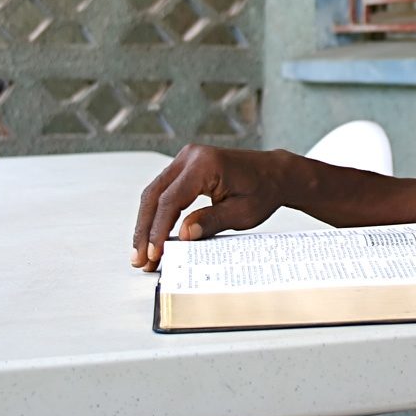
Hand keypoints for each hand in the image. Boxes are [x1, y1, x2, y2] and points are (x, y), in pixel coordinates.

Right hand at [132, 144, 292, 270]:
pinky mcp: (185, 166)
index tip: (153, 254)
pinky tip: (153, 236)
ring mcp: (186, 159)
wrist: (275, 173)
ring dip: (147, 223)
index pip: (171, 200)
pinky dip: (157, 213)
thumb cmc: (263, 191)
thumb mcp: (241, 213)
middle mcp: (191, 156)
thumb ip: (211, 222)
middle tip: (139, 259)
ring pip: (154, 193)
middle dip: (145, 229)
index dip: (158, 230)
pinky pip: (164, 190)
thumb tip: (183, 236)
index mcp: (206, 164)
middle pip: (154, 195)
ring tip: (142, 254)